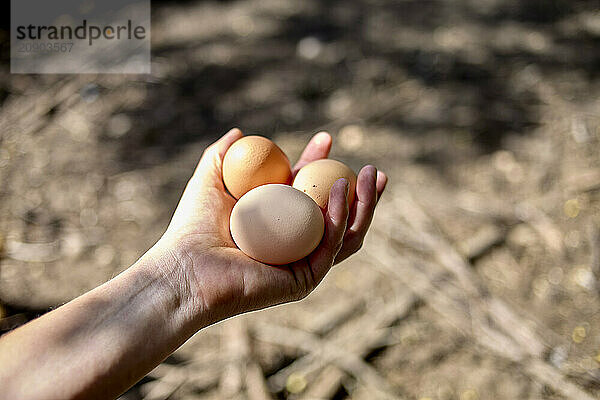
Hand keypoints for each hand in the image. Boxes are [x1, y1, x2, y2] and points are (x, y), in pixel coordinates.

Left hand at [157, 128, 386, 324]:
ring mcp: (301, 263)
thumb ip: (222, 155)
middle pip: (338, 217)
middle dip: (361, 193)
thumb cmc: (192, 227)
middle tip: (373, 169)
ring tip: (371, 175)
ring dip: (363, 203)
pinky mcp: (304, 279)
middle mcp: (293, 244)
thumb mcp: (210, 180)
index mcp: (277, 223)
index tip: (326, 139)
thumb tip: (239, 133)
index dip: (320, 165)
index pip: (308, 193)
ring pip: (345, 233)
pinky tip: (341, 190)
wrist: (184, 268)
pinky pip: (330, 245)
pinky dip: (340, 217)